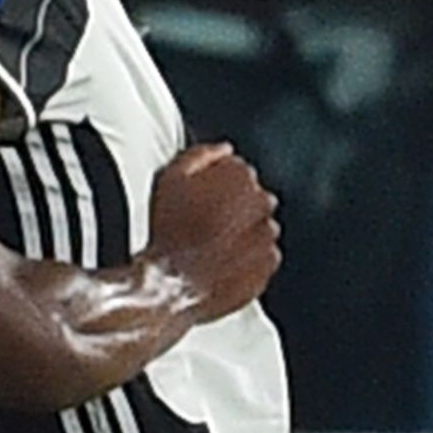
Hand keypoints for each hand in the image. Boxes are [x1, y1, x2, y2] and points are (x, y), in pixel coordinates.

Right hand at [142, 142, 279, 320]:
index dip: (218, 185)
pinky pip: (264, 257)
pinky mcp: (266, 266)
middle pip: (255, 199)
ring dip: (244, 233)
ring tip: (212, 246)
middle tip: (205, 225)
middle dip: (236, 208)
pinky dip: (249, 259)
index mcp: (240, 179)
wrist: (168, 283)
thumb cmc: (166, 231)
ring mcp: (266, 237)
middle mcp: (261, 205)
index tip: (202, 199)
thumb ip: (201, 155)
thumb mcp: (170, 179)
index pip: (241, 172)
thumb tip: (224, 149)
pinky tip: (222, 263)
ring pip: (261, 228)